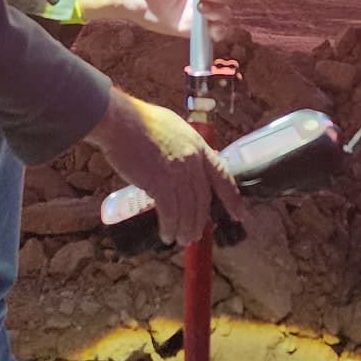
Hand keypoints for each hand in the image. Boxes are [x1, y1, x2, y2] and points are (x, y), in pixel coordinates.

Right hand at [87, 88, 246, 246]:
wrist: (120, 121)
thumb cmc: (140, 120)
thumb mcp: (175, 127)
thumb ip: (185, 146)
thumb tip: (189, 164)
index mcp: (198, 146)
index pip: (222, 176)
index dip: (232, 198)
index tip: (240, 214)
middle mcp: (192, 161)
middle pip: (203, 199)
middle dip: (201, 221)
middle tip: (197, 235)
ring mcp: (177, 172)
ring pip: (187, 209)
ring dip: (185, 229)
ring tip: (182, 240)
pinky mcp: (159, 183)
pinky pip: (169, 212)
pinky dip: (169, 226)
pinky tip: (166, 235)